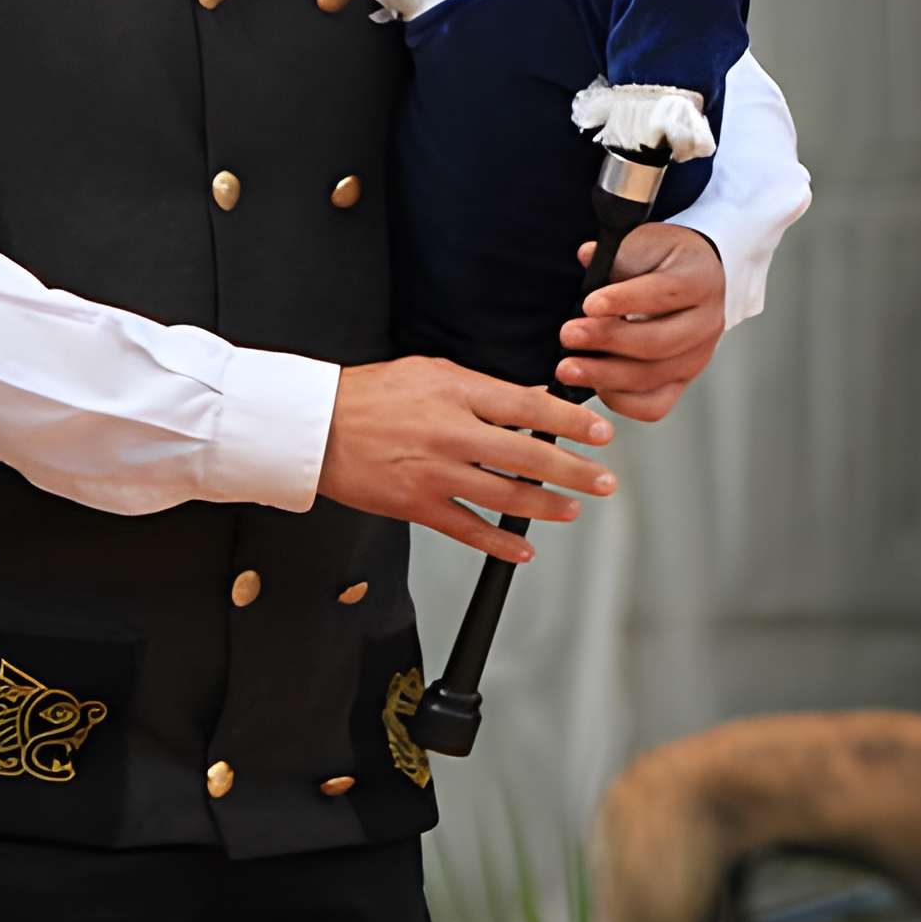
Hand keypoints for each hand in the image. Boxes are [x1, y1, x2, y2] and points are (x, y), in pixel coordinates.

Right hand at [316, 356, 615, 559]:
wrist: (317, 427)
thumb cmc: (372, 394)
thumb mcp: (433, 372)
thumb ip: (484, 388)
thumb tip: (533, 399)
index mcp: (458, 393)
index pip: (529, 407)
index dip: (571, 422)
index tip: (601, 432)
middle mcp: (451, 434)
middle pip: (527, 455)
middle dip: (574, 471)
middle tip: (604, 480)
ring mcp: (434, 473)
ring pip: (504, 496)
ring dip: (546, 507)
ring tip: (573, 509)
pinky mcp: (415, 505)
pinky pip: (467, 528)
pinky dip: (500, 543)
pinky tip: (524, 549)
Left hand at [558, 224, 725, 423]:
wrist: (694, 278)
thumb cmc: (662, 259)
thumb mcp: (645, 243)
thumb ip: (617, 253)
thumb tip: (587, 256)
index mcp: (700, 280)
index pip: (663, 293)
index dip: (624, 300)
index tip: (588, 304)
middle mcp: (707, 323)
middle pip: (657, 343)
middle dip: (607, 341)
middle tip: (567, 336)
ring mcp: (699, 357)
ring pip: (652, 377)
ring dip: (604, 376)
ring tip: (567, 369)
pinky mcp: (684, 381)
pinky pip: (654, 405)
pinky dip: (621, 401)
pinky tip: (595, 385)